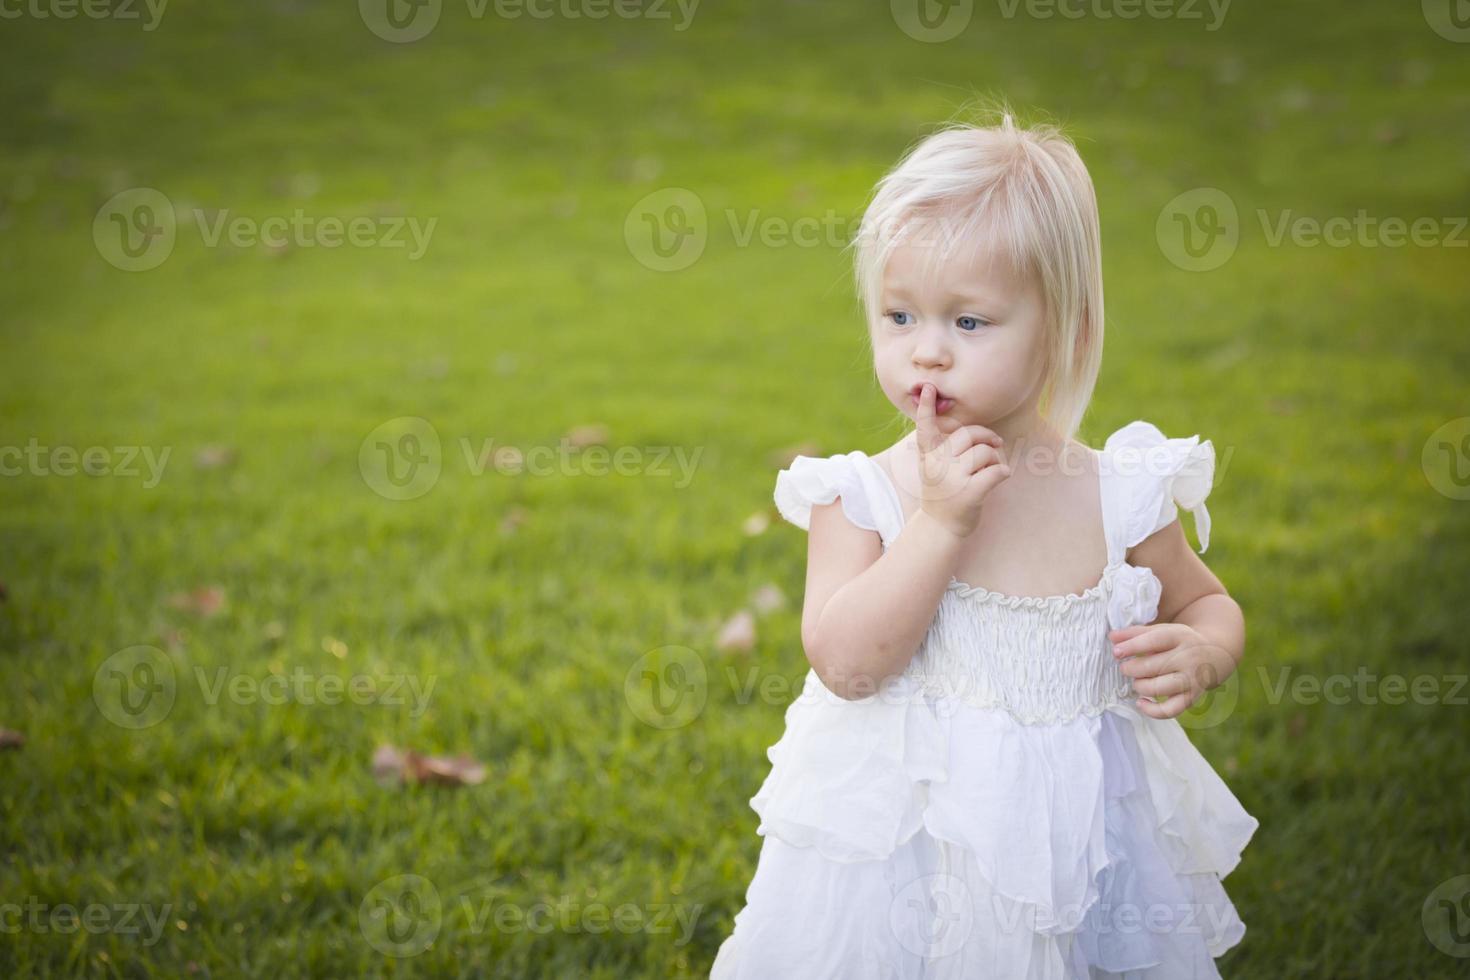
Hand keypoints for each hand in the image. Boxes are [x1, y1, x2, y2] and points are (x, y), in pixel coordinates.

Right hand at [914, 382, 1010, 538]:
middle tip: (996, 443)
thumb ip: (944, 450)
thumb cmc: (943, 494)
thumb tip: (982, 433)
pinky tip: (1001, 477)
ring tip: (993, 470)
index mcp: (928, 456)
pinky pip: (996, 471)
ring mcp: (953, 479)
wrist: (939, 528)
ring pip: (986, 452)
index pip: (925, 427)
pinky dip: (1003, 472)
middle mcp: (937, 464)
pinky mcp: (969, 493)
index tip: (929, 387)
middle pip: (969, 435)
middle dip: (988, 437)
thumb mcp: (933, 469)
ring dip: (996, 460)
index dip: (927, 408)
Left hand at [1110, 622, 1237, 719]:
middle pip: (1154, 666)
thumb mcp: (1162, 630)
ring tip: (1136, 681)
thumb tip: (1112, 637)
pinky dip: (1152, 710)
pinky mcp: (1192, 697)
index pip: (1154, 640)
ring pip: (1160, 688)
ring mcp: (1192, 679)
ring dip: (1140, 686)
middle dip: (1132, 669)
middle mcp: (1188, 658)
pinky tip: (1140, 702)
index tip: (1116, 652)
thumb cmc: (1179, 641)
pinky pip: (1171, 710)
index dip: (1132, 646)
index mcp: (1179, 636)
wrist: (1215, 653)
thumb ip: (1135, 633)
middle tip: (1125, 668)